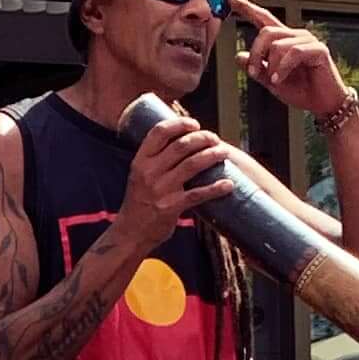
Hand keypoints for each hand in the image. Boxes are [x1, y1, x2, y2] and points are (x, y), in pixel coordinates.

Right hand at [114, 108, 234, 255]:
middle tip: (215, 139)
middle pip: (181, 146)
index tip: (195, 124)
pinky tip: (228, 185)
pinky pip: (198, 194)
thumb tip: (181, 143)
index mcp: (140, 161)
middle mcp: (150, 172)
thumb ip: (155, 161)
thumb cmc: (138, 204)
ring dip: (212, 155)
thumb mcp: (139, 177)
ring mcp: (161, 190)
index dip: (180, 124)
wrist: (130, 234)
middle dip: (203, 138)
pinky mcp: (171, 207)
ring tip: (224, 153)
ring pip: (192, 164)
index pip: (160, 132)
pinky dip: (216, 188)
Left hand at [230, 0, 351, 125]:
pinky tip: (279, 80)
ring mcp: (307, 41)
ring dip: (271, 65)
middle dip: (255, 53)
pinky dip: (283, 68)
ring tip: (273, 81)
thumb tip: (239, 56)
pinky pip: (293, 53)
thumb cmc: (302, 91)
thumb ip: (257, 68)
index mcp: (283, 41)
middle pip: (266, 32)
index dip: (247, 8)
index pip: (263, 19)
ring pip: (278, 44)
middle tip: (252, 72)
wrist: (323, 104)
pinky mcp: (318, 50)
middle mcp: (295, 36)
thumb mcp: (272, 81)